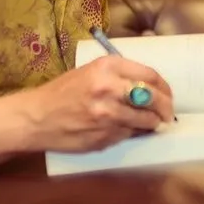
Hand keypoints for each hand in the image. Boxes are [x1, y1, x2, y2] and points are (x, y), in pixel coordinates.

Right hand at [19, 55, 174, 153]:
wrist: (36, 118)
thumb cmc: (62, 92)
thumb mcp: (89, 72)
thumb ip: (119, 76)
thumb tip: (150, 88)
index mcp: (107, 67)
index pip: (150, 76)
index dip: (165, 88)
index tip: (168, 95)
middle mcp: (110, 88)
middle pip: (153, 98)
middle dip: (166, 108)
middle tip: (168, 114)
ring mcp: (108, 115)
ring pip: (145, 120)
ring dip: (152, 123)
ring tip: (151, 123)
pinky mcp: (105, 135)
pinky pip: (129, 134)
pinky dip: (132, 133)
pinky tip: (125, 129)